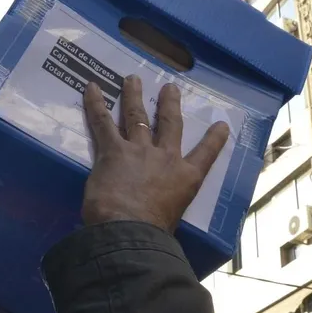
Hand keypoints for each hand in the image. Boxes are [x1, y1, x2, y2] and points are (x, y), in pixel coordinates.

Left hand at [81, 76, 228, 232]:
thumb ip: (165, 211)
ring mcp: (139, 149)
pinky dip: (95, 104)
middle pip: (169, 124)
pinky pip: (102, 122)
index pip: (205, 155)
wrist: (130, 229)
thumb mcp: (171, 221)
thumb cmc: (153, 233)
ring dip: (133, 96)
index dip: (214, 139)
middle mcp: (165, 158)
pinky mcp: (112, 150)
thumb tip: (155, 220)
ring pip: (136, 116)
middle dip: (170, 105)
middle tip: (170, 88)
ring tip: (132, 79)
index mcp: (185, 179)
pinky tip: (90, 87)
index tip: (221, 124)